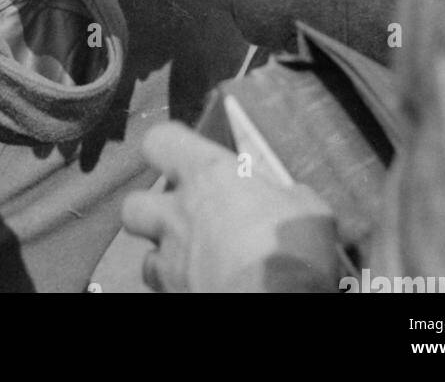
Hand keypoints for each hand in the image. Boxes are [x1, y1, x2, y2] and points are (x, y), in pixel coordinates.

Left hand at [123, 123, 338, 292]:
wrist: (271, 304)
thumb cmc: (289, 247)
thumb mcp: (310, 211)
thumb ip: (292, 200)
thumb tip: (297, 202)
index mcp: (206, 176)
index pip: (161, 141)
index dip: (167, 147)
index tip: (184, 157)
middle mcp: (177, 214)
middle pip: (134, 205)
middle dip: (151, 213)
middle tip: (183, 221)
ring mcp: (171, 261)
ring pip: (146, 258)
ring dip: (166, 260)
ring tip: (195, 265)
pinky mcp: (173, 297)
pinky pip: (165, 293)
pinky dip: (180, 290)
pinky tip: (204, 289)